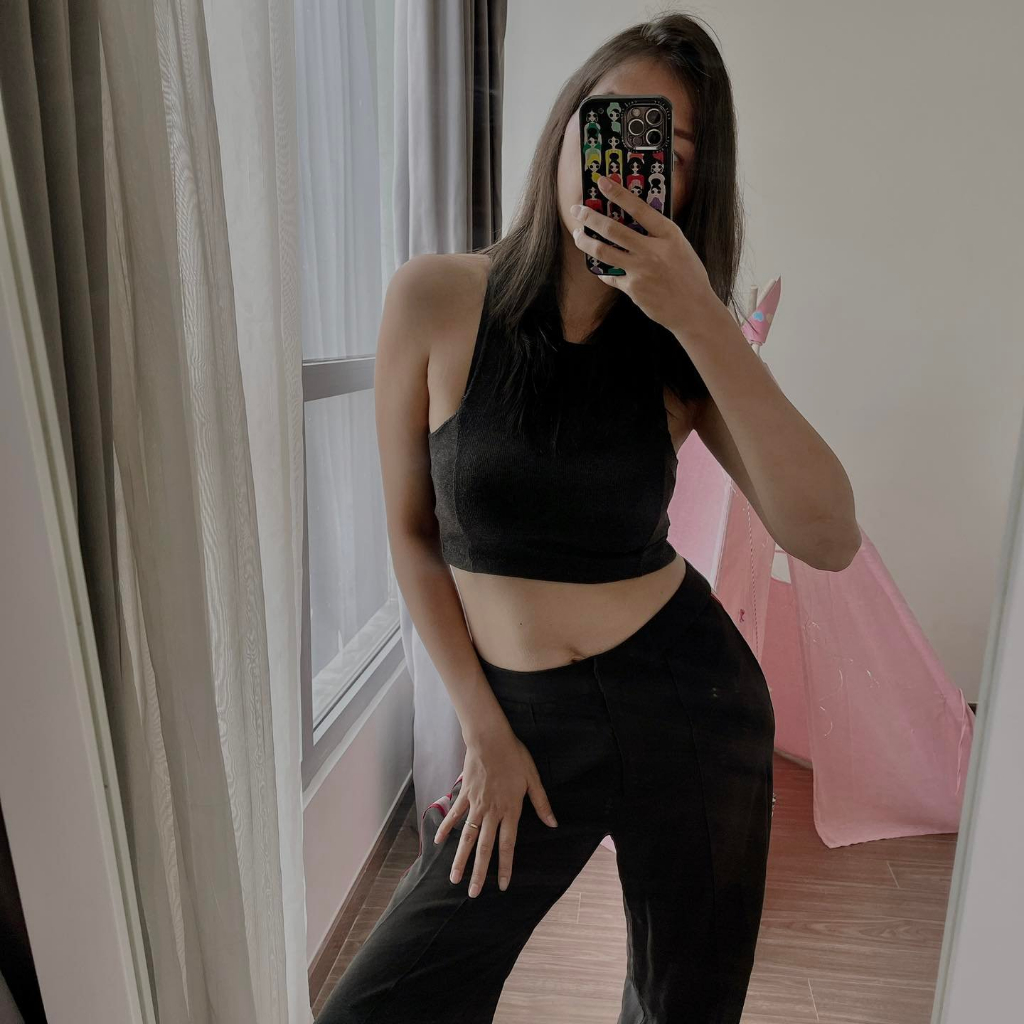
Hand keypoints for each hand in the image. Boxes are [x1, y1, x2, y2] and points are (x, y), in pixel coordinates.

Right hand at [433, 728, 557, 895]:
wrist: (490, 739)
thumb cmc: (514, 756)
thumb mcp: (533, 778)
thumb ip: (541, 803)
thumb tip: (553, 824)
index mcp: (510, 810)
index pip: (507, 845)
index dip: (505, 867)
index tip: (502, 886)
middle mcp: (492, 812)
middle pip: (485, 848)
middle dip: (479, 873)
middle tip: (473, 894)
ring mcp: (475, 805)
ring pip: (467, 837)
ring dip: (460, 859)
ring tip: (454, 879)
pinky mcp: (464, 795)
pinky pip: (454, 815)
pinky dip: (446, 829)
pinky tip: (438, 843)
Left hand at [570, 174, 718, 338]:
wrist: (694, 309)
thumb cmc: (689, 276)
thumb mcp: (680, 247)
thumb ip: (659, 235)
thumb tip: (633, 221)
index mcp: (669, 235)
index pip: (639, 208)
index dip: (618, 193)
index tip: (602, 182)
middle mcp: (653, 251)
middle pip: (612, 229)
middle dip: (590, 217)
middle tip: (577, 210)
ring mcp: (640, 271)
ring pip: (602, 251)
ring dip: (585, 241)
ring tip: (578, 235)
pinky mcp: (632, 289)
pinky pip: (610, 275)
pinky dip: (602, 269)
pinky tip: (598, 265)